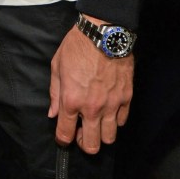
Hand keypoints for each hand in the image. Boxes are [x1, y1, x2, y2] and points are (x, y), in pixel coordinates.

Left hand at [48, 17, 133, 153]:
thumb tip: (53, 114)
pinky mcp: (126, 98)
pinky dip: (115, 121)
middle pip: (91, 145)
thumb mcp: (57, 66)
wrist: (103, 32)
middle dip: (84, 144)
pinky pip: (122, 121)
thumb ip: (54, 93)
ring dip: (101, 135)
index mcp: (71, 100)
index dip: (62, 140)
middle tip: (81, 134)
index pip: (65, 133)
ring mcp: (112, 104)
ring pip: (109, 138)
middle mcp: (92, 108)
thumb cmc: (77, 46)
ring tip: (96, 124)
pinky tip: (109, 111)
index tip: (63, 139)